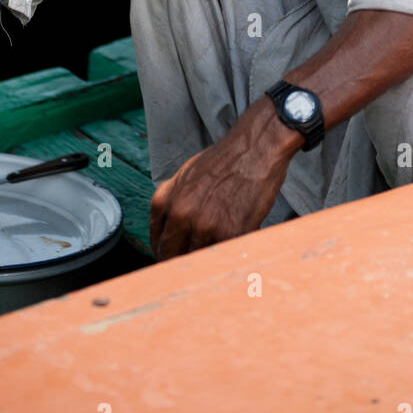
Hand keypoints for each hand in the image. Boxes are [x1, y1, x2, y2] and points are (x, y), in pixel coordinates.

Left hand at [150, 98, 300, 258]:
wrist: (255, 148)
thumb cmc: (223, 160)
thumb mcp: (184, 176)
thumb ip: (172, 203)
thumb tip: (167, 231)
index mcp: (165, 201)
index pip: (157, 241)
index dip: (166, 251)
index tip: (174, 255)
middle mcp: (180, 215)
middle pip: (172, 256)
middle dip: (181, 260)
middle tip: (192, 263)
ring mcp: (205, 227)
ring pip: (197, 260)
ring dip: (205, 259)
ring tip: (215, 254)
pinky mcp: (230, 234)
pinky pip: (223, 255)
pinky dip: (226, 254)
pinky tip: (231, 245)